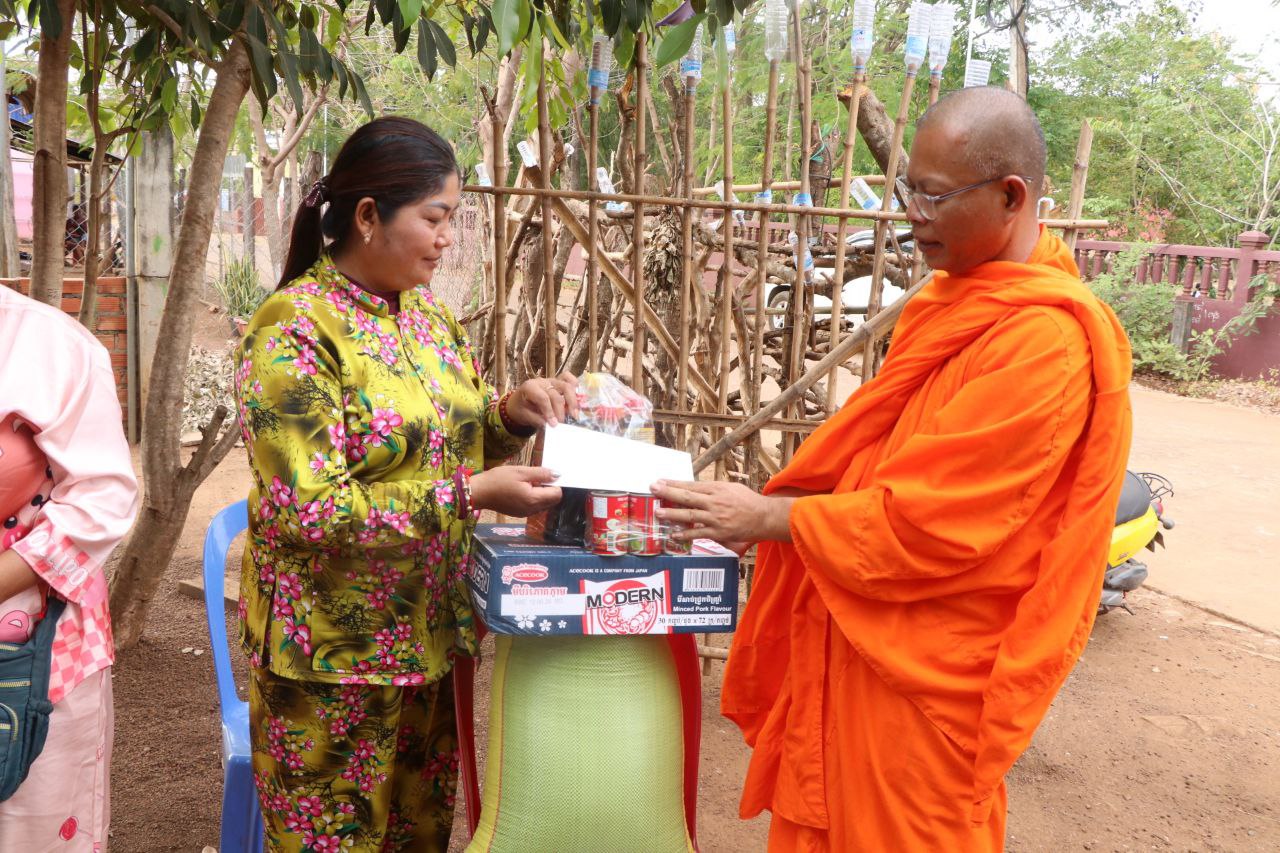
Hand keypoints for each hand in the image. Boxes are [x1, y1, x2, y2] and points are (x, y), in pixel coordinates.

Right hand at [470, 466, 562, 516]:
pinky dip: (531, 497)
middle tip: (532, 478)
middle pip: (551, 500)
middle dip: (547, 488)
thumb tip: (558, 475)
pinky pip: (533, 505)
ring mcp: (525, 513)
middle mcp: (532, 510)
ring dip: (539, 492)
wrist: (478, 492)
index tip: (543, 475)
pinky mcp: (519, 513)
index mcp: (534, 500)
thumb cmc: (498, 480)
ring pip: (542, 503)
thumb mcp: (521, 472)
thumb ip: (541, 473)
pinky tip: (519, 489)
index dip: (554, 483)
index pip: (557, 494)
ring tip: (524, 483)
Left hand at [506, 373, 580, 428]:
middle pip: (556, 394)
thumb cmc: (521, 408)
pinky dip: (574, 385)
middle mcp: (542, 382)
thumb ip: (536, 419)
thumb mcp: (524, 415)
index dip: (550, 412)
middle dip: (560, 410)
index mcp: (530, 387)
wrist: (519, 402)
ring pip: (566, 386)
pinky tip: (578, 397)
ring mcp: (551, 380)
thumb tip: (551, 424)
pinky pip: (568, 377)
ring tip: (574, 415)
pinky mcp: (558, 381)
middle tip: (563, 423)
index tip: (554, 424)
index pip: (543, 398)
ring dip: (572, 401)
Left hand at [651, 480, 795, 546]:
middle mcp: (714, 502)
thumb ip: (712, 489)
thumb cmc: (747, 501)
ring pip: (690, 515)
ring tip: (658, 512)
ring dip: (672, 514)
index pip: (691, 485)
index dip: (674, 483)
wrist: (764, 517)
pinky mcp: (718, 533)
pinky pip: (698, 533)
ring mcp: (715, 518)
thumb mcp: (730, 488)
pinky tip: (673, 534)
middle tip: (652, 489)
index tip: (659, 481)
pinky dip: (685, 534)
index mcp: (716, 489)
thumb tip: (694, 489)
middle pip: (687, 497)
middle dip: (668, 493)